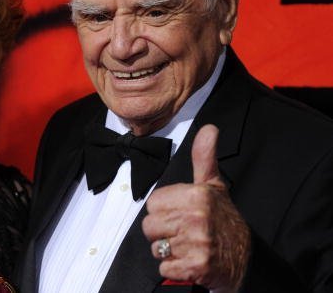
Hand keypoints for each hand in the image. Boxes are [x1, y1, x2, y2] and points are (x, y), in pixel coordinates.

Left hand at [142, 124, 249, 291]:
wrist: (246, 258)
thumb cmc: (225, 220)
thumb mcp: (214, 185)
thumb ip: (204, 157)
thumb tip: (209, 129)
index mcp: (196, 195)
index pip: (152, 204)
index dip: (164, 210)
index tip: (180, 213)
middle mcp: (196, 218)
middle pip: (150, 227)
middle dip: (164, 232)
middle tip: (184, 231)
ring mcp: (196, 243)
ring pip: (156, 248)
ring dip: (169, 251)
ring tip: (188, 245)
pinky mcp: (196, 267)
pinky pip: (166, 267)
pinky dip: (175, 268)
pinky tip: (190, 260)